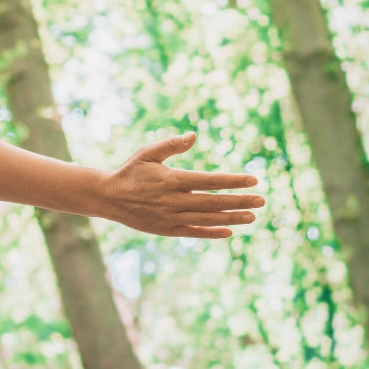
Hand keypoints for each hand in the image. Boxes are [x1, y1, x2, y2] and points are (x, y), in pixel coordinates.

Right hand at [99, 133, 264, 238]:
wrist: (107, 197)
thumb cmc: (129, 171)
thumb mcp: (147, 153)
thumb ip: (171, 145)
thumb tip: (194, 136)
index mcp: (171, 179)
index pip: (209, 181)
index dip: (233, 181)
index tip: (253, 180)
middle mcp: (172, 200)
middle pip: (213, 202)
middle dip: (239, 201)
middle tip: (261, 200)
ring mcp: (169, 217)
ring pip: (207, 219)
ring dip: (231, 217)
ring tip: (252, 216)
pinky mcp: (165, 230)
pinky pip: (193, 232)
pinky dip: (211, 233)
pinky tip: (229, 231)